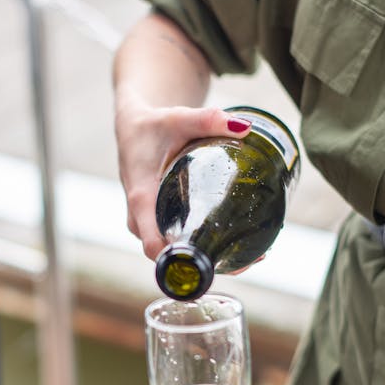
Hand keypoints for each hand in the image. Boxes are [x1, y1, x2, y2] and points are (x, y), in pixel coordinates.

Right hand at [115, 102, 249, 259]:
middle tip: (249, 258)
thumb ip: (207, 120)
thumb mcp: (176, 119)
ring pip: (174, 251)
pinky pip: (176, 241)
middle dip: (207, 263)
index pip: (154, 247)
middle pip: (170, 256)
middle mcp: (141, 218)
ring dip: (208, 257)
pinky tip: (236, 244)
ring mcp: (148, 223)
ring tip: (252, 253)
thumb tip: (245, 128)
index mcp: (141, 200)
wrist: (133, 127)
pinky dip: (202, 246)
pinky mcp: (157, 221)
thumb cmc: (151, 125)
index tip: (214, 265)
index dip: (181, 262)